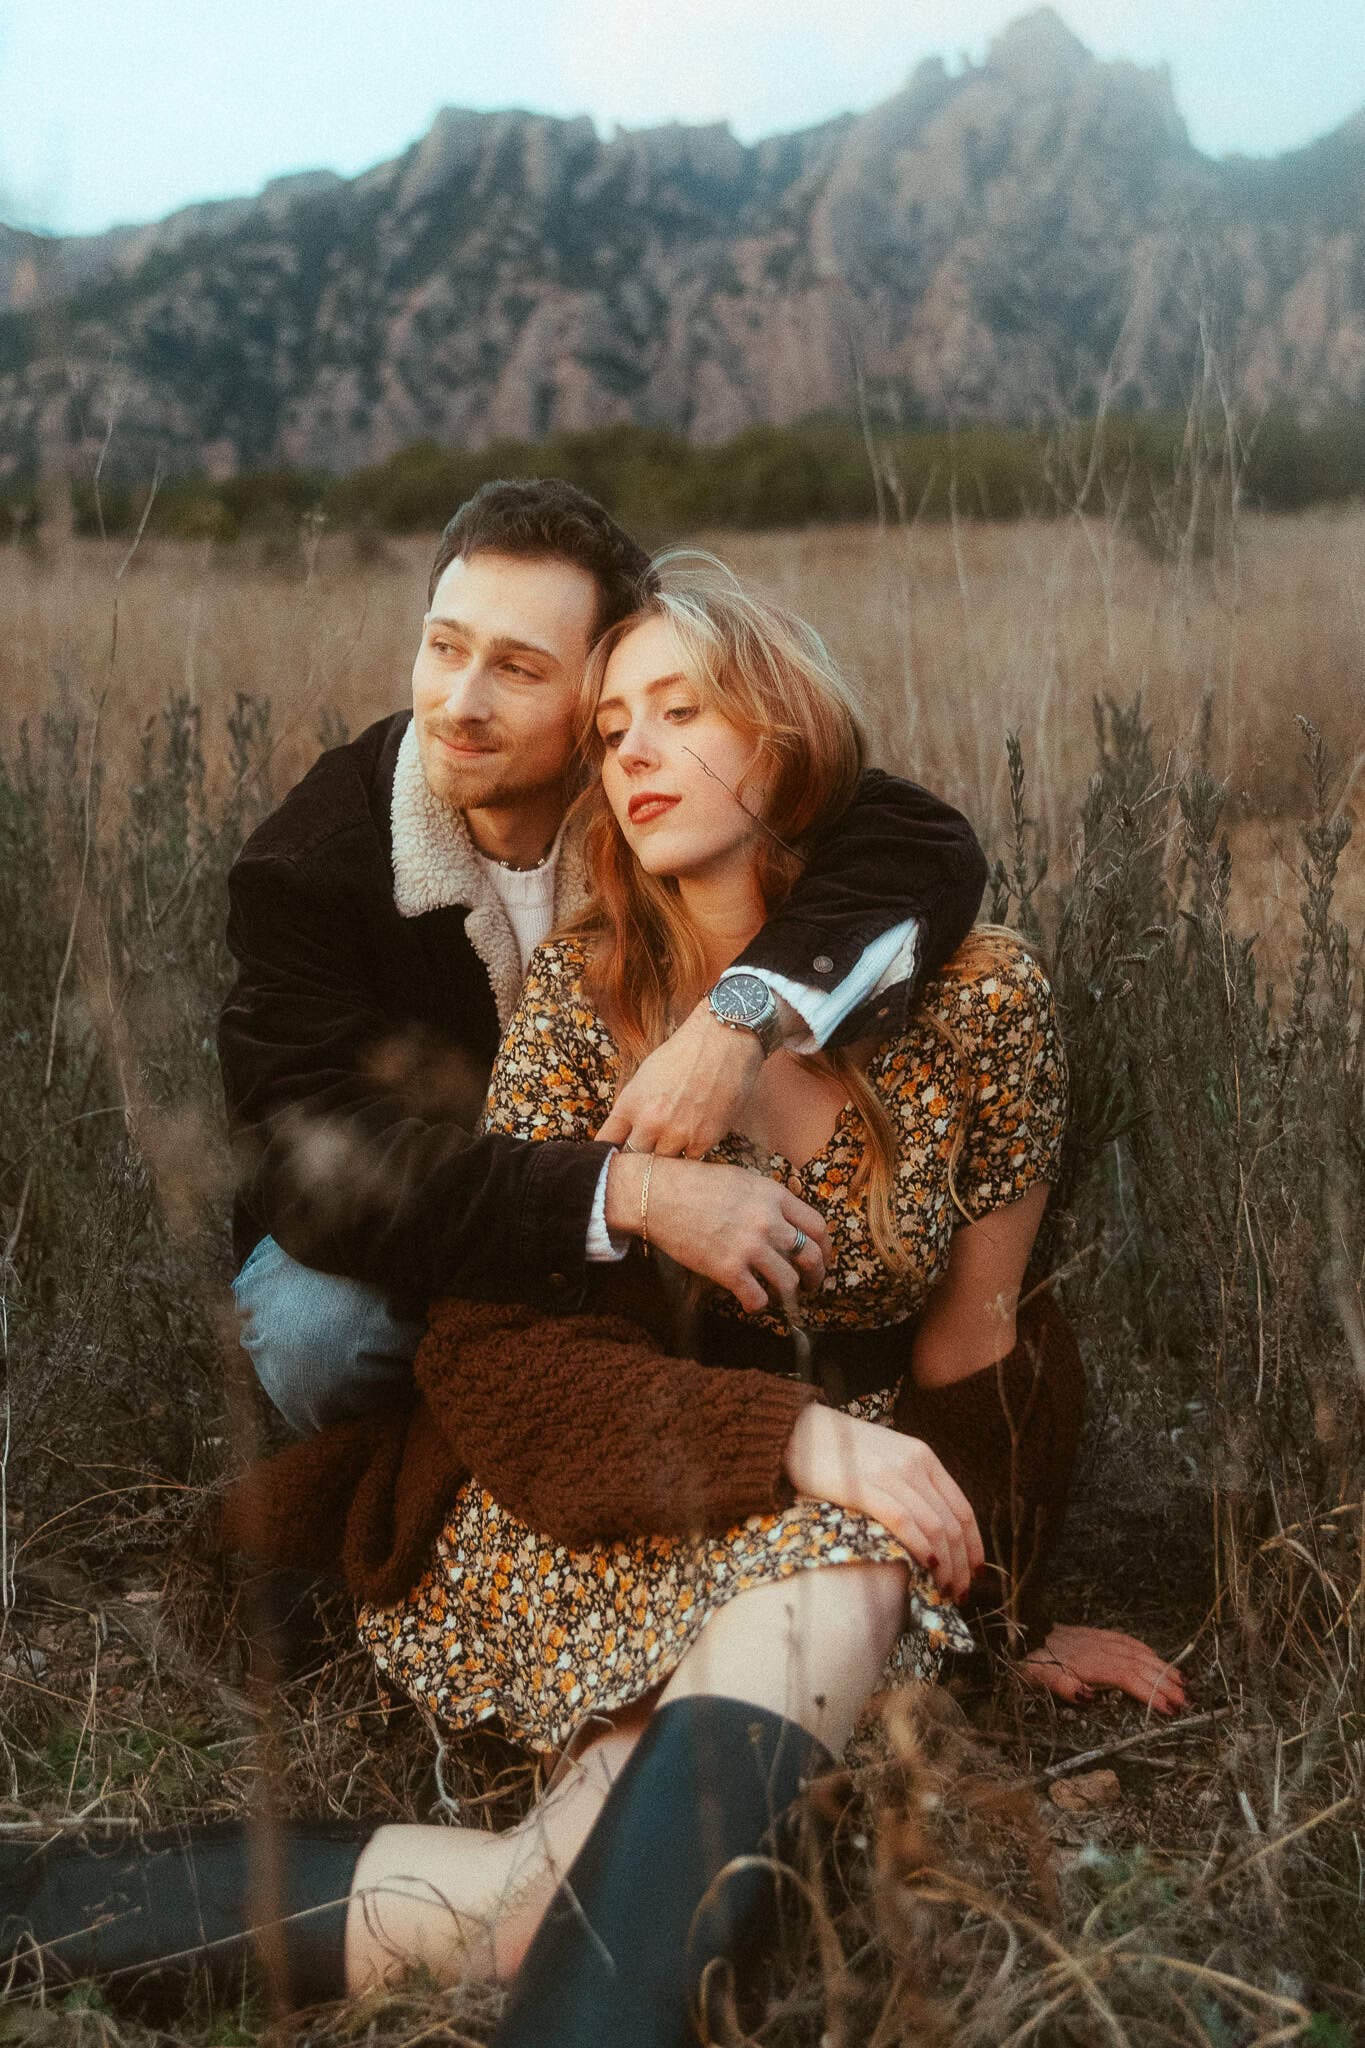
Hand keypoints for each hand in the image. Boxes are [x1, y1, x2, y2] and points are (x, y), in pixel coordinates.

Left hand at [597, 1003, 764, 1156]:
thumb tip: (626, 1133)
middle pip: (634, 1158)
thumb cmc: (684, 1052)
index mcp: (630, 1103)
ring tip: (675, 1141)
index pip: (607, 1141)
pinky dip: (692, 1151)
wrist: (724, 1040)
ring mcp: (677, 1133)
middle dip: (640, 1154)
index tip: (614, 1155)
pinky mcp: (704, 1139)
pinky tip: (696, 1136)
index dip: (610, 1151)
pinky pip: (691, 1159)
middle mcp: (650, 1122)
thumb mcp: (645, 1075)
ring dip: (667, 1155)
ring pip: (663, 1163)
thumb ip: (633, 1107)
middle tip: (648, 1150)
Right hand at [604, 1153, 829, 1311]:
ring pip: (789, 1281)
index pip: (817, 1226)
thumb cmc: (694, 1183)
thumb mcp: (742, 1178)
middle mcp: (768, 1221)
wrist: (657, 1195)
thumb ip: (768, 1198)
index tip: (823, 1257)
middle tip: (812, 1285)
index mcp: (773, 1195)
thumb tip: (786, 1219)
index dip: (825, 1247)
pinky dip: (758, 1305)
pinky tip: (753, 1302)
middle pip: (811, 1256)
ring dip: (790, 1295)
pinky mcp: (728, 1269)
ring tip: (782, 1298)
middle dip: (816, 1275)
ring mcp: (749, 1246)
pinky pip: (757, 1298)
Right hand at [782, 1404, 984, 1600]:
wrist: (798, 1429)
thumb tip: (935, 1530)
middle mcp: (913, 1464)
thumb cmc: (842, 1449)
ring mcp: (889, 1474)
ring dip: (945, 1565)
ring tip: (944, 1590)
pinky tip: (926, 1566)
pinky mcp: (863, 1487)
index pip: (962, 1509)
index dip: (974, 1546)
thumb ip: (912, 1484)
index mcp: (923, 1457)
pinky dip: (919, 1546)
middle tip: (959, 1592)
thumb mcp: (888, 1457)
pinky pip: (903, 1520)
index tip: (974, 1574)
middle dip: (961, 1564)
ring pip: (933, 1527)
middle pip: (952, 1524)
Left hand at [1019, 1625, 1187, 1713]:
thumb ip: (1062, 1685)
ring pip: (1137, 1652)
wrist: (1018, 1625)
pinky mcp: (1095, 1634)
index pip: (1127, 1678)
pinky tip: (1156, 1658)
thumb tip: (1089, 1696)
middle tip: (1188, 1701)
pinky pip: (1128, 1640)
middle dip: (1165, 1683)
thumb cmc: (1027, 1657)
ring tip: (1184, 1682)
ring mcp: (1098, 1639)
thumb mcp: (1036, 1676)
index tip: (1170, 1708)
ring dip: (1161, 1667)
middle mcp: (1098, 1648)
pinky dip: (1147, 1650)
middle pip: (1138, 1665)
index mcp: (1087, 1662)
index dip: (1149, 1692)